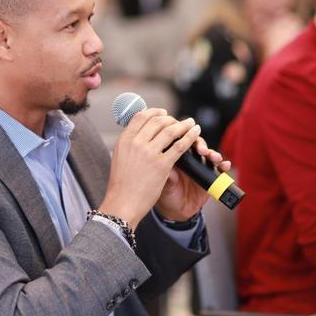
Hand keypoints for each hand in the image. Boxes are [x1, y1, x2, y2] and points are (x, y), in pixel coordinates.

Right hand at [99, 109, 200, 227]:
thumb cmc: (121, 184)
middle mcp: (136, 143)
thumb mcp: (119, 157)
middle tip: (178, 121)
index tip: (163, 113)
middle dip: (170, 118)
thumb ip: (130, 144)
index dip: (154, 112)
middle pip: (157, 121)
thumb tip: (140, 134)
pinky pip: (180, 146)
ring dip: (183, 124)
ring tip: (190, 123)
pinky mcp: (162, 165)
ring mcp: (149, 153)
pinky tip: (195, 133)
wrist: (122, 203)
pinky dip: (190, 137)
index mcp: (124, 139)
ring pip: (170, 130)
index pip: (140, 116)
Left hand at [155, 136, 231, 220]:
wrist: (178, 211)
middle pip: (198, 145)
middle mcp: (190, 160)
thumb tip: (168, 166)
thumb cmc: (168, 196)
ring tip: (215, 158)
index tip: (188, 140)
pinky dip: (224, 165)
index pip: (182, 142)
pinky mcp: (211, 176)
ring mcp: (201, 167)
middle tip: (202, 150)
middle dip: (201, 145)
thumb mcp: (165, 186)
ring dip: (213, 154)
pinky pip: (219, 169)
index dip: (186, 138)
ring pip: (209, 155)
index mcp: (177, 158)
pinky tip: (225, 165)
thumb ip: (168, 177)